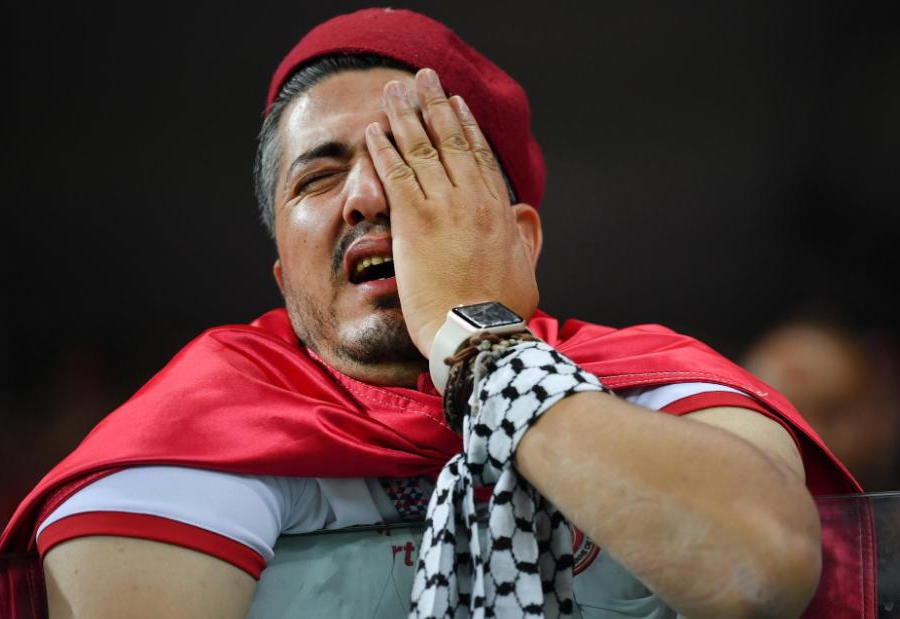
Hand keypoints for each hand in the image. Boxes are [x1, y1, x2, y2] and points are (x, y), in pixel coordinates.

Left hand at [365, 68, 539, 355]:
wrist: (478, 333)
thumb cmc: (501, 312)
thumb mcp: (526, 268)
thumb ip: (525, 236)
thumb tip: (525, 212)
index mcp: (500, 210)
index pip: (479, 157)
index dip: (465, 126)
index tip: (455, 104)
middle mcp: (473, 200)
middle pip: (451, 140)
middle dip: (434, 105)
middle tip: (423, 78)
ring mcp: (444, 207)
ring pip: (421, 148)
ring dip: (404, 115)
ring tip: (394, 90)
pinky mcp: (415, 221)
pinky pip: (395, 173)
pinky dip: (383, 148)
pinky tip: (372, 129)